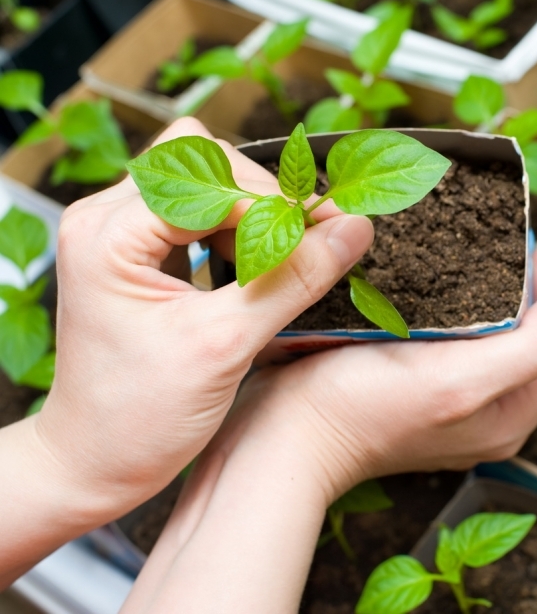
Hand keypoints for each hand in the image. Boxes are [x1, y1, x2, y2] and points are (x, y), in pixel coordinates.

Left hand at [0, 117, 374, 583]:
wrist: (94, 463)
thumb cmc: (138, 419)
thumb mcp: (225, 346)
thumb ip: (293, 280)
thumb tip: (354, 230)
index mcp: (109, 234)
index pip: (211, 179)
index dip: (278, 201)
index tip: (333, 228)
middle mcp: (105, 219)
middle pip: (204, 162)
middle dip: (263, 198)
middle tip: (309, 242)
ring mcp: (118, 234)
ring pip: (205, 183)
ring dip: (253, 215)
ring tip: (282, 262)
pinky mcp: (136, 254)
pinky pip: (198, 215)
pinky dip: (238, 233)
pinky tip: (256, 269)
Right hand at [123, 245, 536, 612]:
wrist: (286, 438)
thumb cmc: (363, 410)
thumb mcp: (460, 383)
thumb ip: (533, 349)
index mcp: (513, 415)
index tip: (524, 248)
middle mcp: (492, 413)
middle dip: (527, 287)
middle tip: (497, 245)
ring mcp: (455, 402)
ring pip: (499, 335)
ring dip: (493, 294)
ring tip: (469, 257)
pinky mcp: (421, 389)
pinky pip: (461, 341)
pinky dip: (460, 308)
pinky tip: (434, 285)